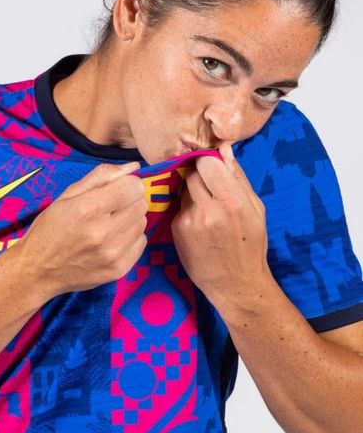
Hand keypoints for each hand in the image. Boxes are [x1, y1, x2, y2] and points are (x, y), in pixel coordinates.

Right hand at [15, 161, 147, 303]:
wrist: (37, 270)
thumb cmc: (50, 228)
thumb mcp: (67, 195)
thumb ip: (101, 176)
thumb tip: (133, 167)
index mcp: (87, 208)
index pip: (133, 187)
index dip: (128, 184)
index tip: (118, 189)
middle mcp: (102, 232)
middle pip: (141, 204)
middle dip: (129, 201)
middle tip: (111, 208)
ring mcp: (112, 254)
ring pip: (142, 223)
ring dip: (130, 220)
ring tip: (109, 225)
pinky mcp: (119, 269)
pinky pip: (141, 243)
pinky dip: (130, 238)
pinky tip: (112, 240)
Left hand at [171, 143, 270, 312]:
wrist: (236, 284)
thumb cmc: (251, 244)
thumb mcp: (255, 209)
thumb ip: (237, 178)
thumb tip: (224, 149)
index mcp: (232, 202)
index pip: (207, 162)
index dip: (208, 161)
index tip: (212, 166)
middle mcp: (208, 210)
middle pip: (191, 173)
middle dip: (198, 173)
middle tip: (209, 185)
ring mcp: (189, 221)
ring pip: (183, 188)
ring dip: (192, 191)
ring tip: (206, 207)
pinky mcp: (176, 230)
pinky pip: (179, 207)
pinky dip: (187, 208)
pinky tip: (199, 223)